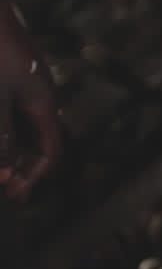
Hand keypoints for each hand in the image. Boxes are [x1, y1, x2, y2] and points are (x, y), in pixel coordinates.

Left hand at [0, 2, 59, 200]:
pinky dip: (5, 129)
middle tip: (2, 186)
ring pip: (22, 126)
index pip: (49, 152)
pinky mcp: (11, 73)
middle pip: (37, 141)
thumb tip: (4, 173)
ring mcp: (25, 83)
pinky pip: (11, 110)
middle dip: (19, 166)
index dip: (32, 176)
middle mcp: (39, 95)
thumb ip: (2, 136)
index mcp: (43, 103)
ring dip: (9, 147)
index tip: (11, 194)